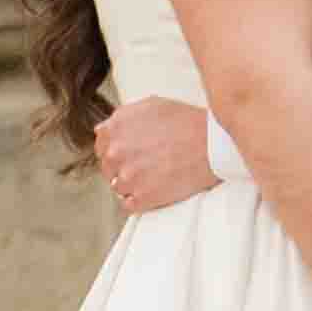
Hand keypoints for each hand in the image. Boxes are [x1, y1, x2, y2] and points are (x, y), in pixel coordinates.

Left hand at [95, 98, 219, 214]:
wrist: (211, 145)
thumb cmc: (186, 122)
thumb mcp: (151, 105)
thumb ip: (123, 118)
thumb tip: (106, 129)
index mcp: (115, 128)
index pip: (100, 146)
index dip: (116, 150)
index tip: (128, 154)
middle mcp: (116, 152)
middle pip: (108, 167)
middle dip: (123, 167)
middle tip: (144, 165)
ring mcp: (128, 176)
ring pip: (117, 187)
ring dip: (131, 184)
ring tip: (153, 177)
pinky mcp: (141, 198)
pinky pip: (128, 205)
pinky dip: (138, 201)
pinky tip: (153, 190)